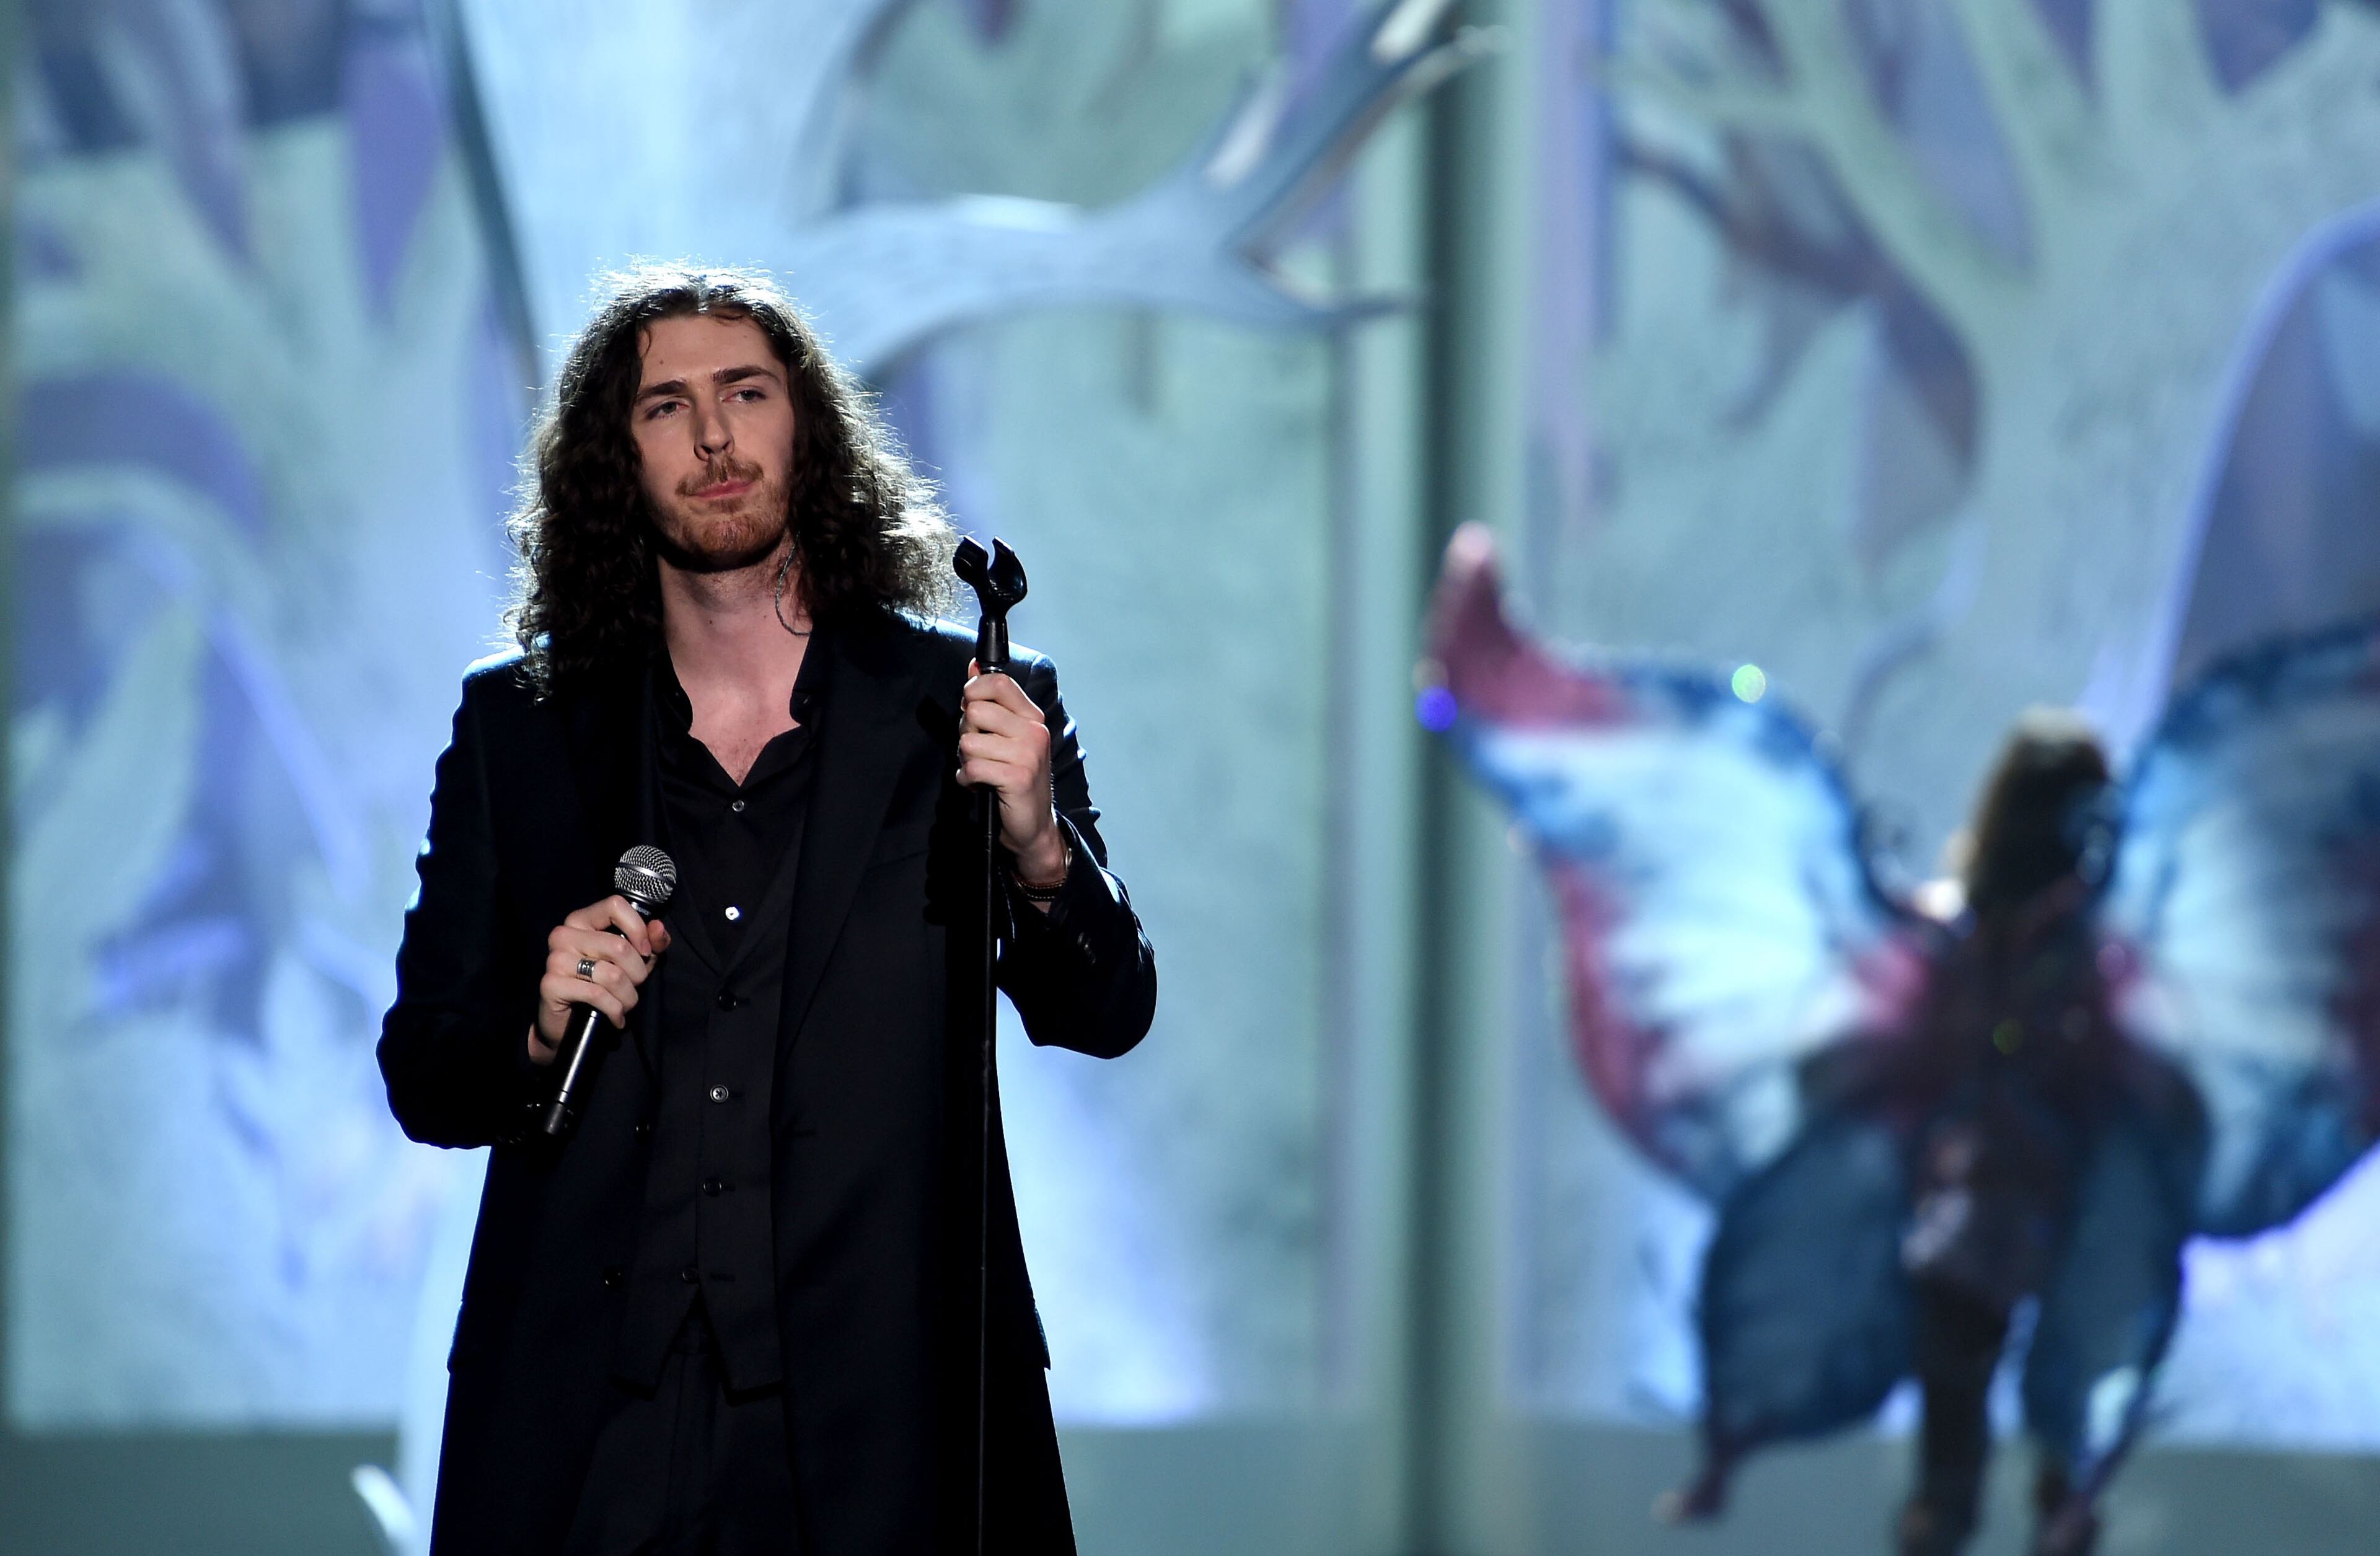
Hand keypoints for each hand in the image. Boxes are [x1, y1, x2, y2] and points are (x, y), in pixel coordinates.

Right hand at [529, 895, 672, 1062]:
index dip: (638, 929)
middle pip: (619, 946)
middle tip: (635, 987)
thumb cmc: (604, 985)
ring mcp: (555, 959)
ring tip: (626, 1004)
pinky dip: (614, 1010)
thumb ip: (651, 942)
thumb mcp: (634, 961)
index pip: (615, 905)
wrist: (570, 1022)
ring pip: (612, 975)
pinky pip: (597, 995)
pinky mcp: (551, 984)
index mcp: (582, 920)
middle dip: (638, 974)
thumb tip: (658, 927)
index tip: (646, 952)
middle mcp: (564, 934)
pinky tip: (616, 1017)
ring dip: (628, 997)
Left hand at [959, 661, 1064, 886]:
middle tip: (980, 751)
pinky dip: (967, 779)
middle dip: (967, 732)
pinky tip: (980, 785)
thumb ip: (991, 701)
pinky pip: (973, 766)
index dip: (973, 690)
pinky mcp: (1018, 777)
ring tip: (982, 770)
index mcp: (1032, 717)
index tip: (971, 708)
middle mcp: (1034, 731)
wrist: (1033, 827)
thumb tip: (972, 666)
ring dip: (966, 760)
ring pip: (969, 740)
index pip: (998, 681)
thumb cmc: (1016, 779)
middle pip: (975, 710)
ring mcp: (1028, 754)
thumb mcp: (1007, 736)